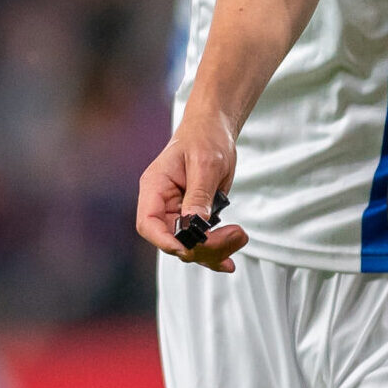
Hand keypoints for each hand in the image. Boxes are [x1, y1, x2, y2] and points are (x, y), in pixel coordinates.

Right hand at [137, 113, 247, 270]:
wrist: (215, 129)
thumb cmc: (205, 137)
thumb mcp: (206, 163)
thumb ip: (199, 194)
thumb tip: (195, 225)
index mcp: (155, 187)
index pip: (148, 223)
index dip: (165, 241)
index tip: (188, 248)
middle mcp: (162, 203)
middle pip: (171, 240)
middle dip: (201, 246)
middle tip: (233, 236)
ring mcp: (178, 212)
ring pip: (188, 246)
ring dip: (213, 250)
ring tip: (239, 237)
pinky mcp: (194, 216)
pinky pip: (200, 240)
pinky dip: (215, 250)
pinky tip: (229, 257)